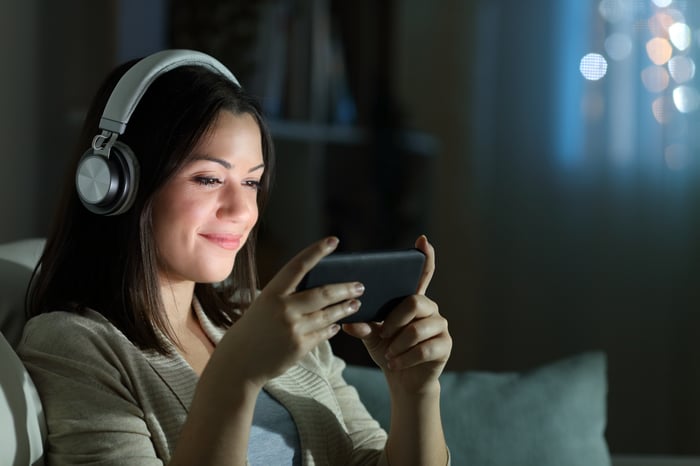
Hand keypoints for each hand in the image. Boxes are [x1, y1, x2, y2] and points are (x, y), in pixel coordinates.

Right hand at [216, 237, 362, 388]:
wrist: (239, 362)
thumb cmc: (253, 329)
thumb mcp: (264, 305)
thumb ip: (288, 296)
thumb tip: (321, 288)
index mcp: (272, 293)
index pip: (298, 266)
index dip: (316, 251)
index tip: (333, 241)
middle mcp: (283, 308)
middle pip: (323, 293)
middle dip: (345, 289)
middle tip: (360, 285)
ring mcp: (293, 328)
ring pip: (328, 315)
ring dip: (345, 308)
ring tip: (356, 304)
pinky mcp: (299, 347)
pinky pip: (323, 333)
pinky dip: (332, 328)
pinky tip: (337, 325)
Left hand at [343, 236, 451, 393]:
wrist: (404, 380)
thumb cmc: (388, 351)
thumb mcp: (371, 336)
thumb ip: (363, 325)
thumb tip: (348, 320)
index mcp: (413, 300)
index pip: (423, 274)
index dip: (425, 257)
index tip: (423, 240)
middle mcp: (430, 308)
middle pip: (414, 302)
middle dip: (394, 320)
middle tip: (383, 334)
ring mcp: (440, 326)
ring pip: (416, 329)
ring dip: (397, 344)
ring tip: (388, 354)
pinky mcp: (445, 345)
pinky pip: (424, 348)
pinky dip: (405, 358)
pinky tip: (394, 363)